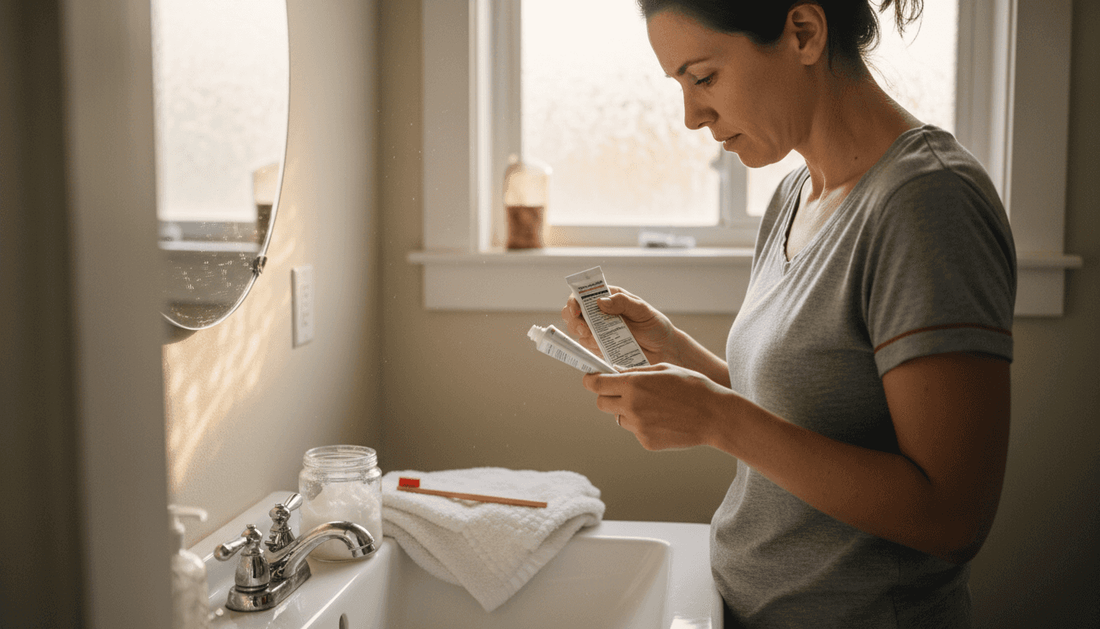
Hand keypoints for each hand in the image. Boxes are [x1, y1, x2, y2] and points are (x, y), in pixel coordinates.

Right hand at [561, 286, 677, 365]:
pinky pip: (586, 348)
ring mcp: (599, 332)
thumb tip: (600, 301)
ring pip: (577, 330)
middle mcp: (600, 314)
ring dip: (579, 333)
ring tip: (591, 337)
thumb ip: (622, 303)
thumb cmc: (655, 326)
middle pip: (573, 313)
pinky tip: (597, 348)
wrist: (664, 350)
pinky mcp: (600, 349)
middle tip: (582, 327)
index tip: (576, 309)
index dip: (574, 300)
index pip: (584, 294)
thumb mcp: (642, 310)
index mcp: (609, 299)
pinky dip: (587, 348)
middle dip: (572, 319)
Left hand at [582, 363, 732, 450]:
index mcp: (633, 384)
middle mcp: (631, 406)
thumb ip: (636, 372)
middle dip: (608, 397)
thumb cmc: (693, 387)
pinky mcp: (646, 442)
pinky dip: (644, 425)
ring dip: (627, 412)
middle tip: (622, 393)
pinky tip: (664, 419)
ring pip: (619, 418)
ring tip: (653, 406)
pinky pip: (636, 431)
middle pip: (601, 403)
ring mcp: (638, 426)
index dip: (591, 381)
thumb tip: (617, 373)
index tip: (591, 379)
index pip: (596, 384)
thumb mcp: (664, 369)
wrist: (715, 415)